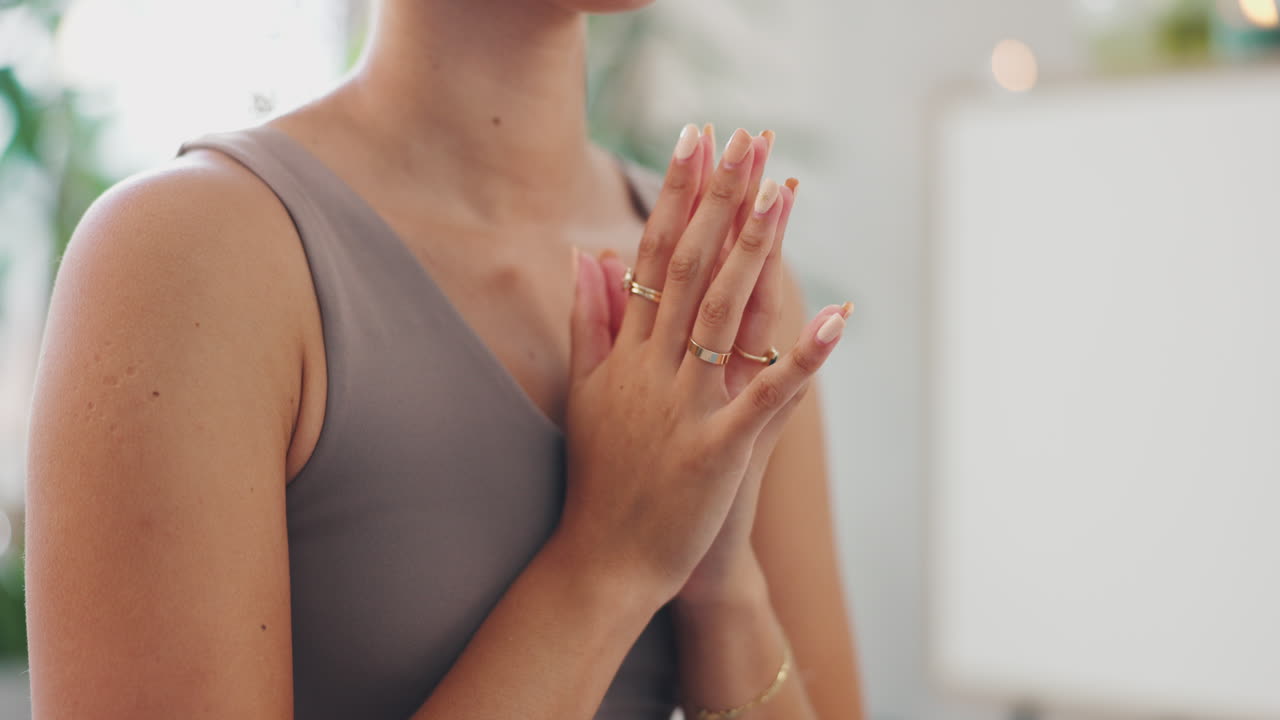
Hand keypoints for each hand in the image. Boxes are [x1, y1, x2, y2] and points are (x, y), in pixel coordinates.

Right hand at [558, 125, 847, 603]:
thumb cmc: (603, 477)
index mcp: (626, 352)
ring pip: (724, 315)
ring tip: (783, 194)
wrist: (605, 560)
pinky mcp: (718, 448)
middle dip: (721, 200)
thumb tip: (589, 254)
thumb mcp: (587, 392)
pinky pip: (767, 395)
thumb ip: (589, 322)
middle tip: (748, 139)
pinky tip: (837, 316)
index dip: (676, 196)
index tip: (697, 140)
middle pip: (690, 269)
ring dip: (755, 252)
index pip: (652, 255)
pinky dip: (802, 357)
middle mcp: (652, 367)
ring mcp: (685, 406)